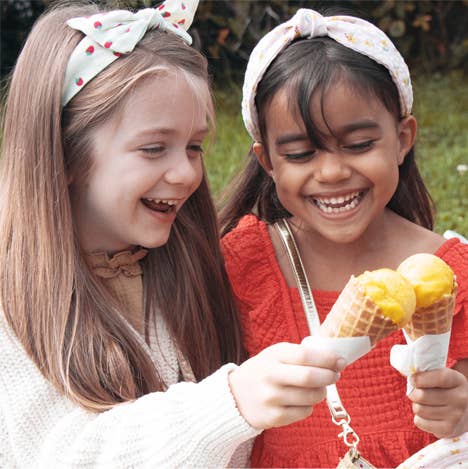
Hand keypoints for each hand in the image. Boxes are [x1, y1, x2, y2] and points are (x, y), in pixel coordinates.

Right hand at [228, 341, 344, 429]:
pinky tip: (302, 400)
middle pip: (310, 377)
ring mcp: (272, 398)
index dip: (327, 359)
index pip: (306, 355)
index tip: (340, 361)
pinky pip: (305, 412)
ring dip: (322, 392)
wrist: (235, 395)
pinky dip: (310, 405)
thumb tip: (333, 359)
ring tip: (319, 387)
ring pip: (311, 397)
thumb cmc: (263, 371)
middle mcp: (271, 376)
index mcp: (273, 355)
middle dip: (329, 376)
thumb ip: (299, 354)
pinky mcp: (274, 417)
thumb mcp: (274, 355)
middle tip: (335, 375)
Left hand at [409, 367, 467, 437]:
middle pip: (422, 396)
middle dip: (413, 393)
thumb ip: (427, 372)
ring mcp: (456, 416)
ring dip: (416, 405)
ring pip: (419, 409)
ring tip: (423, 404)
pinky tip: (427, 415)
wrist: (464, 411)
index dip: (421, 378)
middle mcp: (460, 399)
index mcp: (458, 380)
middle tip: (416, 393)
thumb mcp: (442, 376)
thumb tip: (410, 376)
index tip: (412, 379)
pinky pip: (420, 422)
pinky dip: (419, 418)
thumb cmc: (444, 388)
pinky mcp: (448, 430)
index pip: (440, 378)